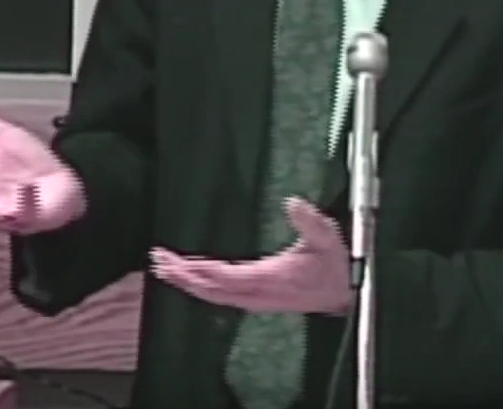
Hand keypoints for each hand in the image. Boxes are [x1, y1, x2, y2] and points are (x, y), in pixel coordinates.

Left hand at [150, 197, 352, 315]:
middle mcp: (257, 293)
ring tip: (166, 269)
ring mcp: (256, 300)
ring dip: (189, 283)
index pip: (224, 276)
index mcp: (269, 278)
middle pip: (211, 289)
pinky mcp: (257, 299)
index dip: (197, 270)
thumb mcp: (327, 238)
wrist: (344, 295)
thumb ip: (310, 221)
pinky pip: (222, 296)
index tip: (175, 260)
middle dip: (183, 277)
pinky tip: (192, 280)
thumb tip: (293, 202)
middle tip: (158, 262)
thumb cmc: (334, 265)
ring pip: (214, 295)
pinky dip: (202, 287)